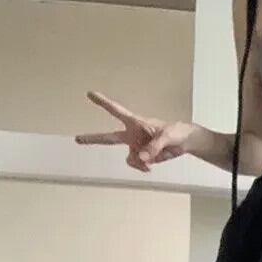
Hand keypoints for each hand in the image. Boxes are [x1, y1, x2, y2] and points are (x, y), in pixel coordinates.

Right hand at [74, 91, 199, 171]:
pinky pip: (136, 165)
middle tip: (77, 139)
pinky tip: (150, 166)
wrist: (184, 142)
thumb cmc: (176, 132)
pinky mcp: (142, 157)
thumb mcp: (167, 137)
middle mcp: (132, 135)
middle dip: (93, 139)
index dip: (103, 103)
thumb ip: (154, 147)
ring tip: (152, 158)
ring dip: (139, 162)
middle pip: (109, 138)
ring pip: (129, 159)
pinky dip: (142, 167)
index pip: (116, 111)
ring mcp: (136, 147)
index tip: (90, 94)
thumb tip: (142, 159)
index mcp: (136, 122)